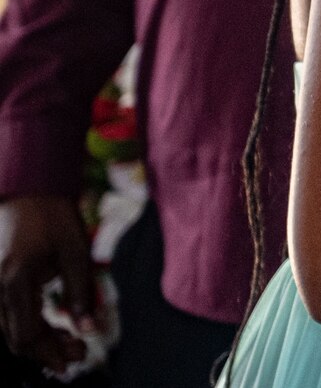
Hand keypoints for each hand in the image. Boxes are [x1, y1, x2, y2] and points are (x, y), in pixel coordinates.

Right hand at [0, 195, 96, 374]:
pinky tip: (52, 325)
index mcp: (15, 280)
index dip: (50, 352)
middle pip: (15, 337)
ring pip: (8, 328)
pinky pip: (7, 313)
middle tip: (78, 351)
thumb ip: (81, 291)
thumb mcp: (76, 250)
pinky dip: (28, 324)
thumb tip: (89, 328)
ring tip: (69, 340)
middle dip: (46, 350)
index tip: (77, 357)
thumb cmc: (53, 215)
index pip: (25, 334)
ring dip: (37, 339)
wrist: (27, 188)